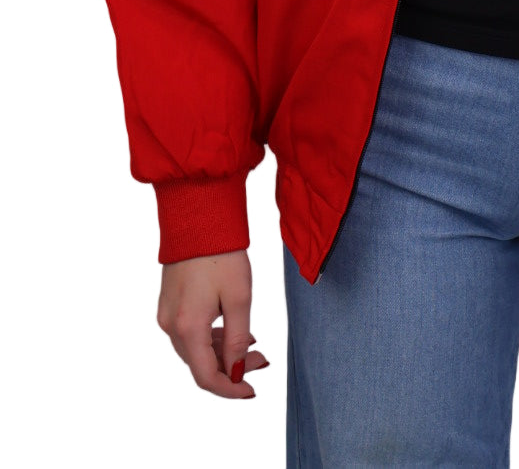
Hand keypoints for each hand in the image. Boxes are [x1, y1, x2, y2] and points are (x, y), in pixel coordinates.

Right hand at [157, 249, 269, 398]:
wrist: (197, 217)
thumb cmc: (221, 253)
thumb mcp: (239, 298)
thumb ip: (237, 340)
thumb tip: (237, 371)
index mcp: (187, 328)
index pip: (206, 377)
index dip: (230, 389)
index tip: (252, 390)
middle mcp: (170, 326)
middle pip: (200, 364)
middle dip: (231, 369)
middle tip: (262, 360)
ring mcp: (166, 314)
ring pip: (195, 349)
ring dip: (223, 352)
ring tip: (253, 344)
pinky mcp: (168, 302)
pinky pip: (189, 332)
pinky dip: (211, 337)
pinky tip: (232, 330)